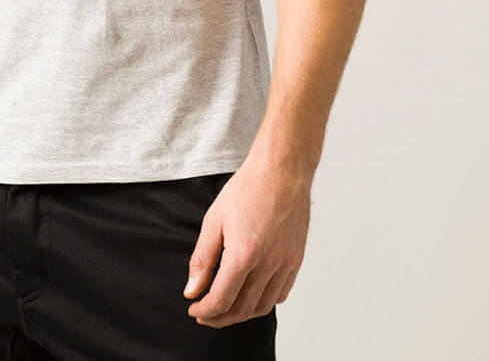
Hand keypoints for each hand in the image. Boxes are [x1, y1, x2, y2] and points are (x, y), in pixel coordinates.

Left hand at [182, 152, 311, 327]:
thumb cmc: (246, 189)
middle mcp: (268, 264)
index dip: (204, 310)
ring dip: (241, 314)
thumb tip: (192, 289)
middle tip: (204, 313)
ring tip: (224, 308)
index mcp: (244, 254)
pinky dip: (263, 302)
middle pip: (242, 309)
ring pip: (262, 306)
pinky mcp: (296, 260)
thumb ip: (202, 259)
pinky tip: (250, 295)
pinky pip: (280, 294)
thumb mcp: (213, 220)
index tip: (193, 309)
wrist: (281, 170)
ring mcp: (286, 264)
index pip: (221, 299)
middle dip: (219, 317)